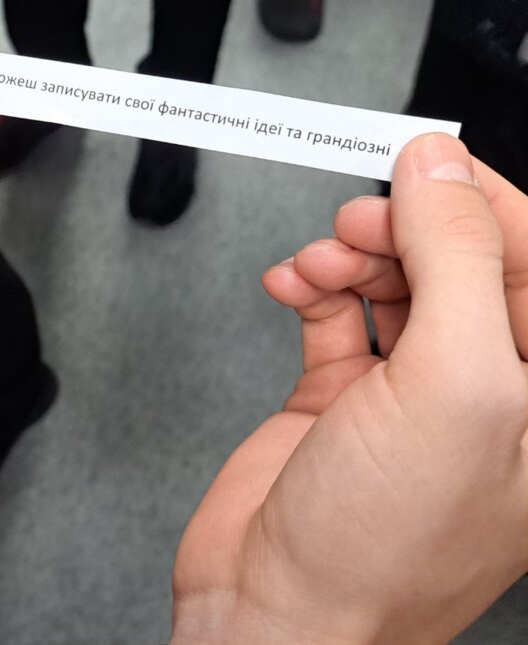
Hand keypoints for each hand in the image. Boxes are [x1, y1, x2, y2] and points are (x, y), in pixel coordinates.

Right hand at [172, 134, 527, 643]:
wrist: (274, 609)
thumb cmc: (381, 547)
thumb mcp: (454, 386)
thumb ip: (456, 261)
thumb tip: (439, 168)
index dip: (483, 200)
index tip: (424, 162)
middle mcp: (489, 388)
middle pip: (460, 258)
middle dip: (405, 226)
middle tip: (359, 222)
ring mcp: (413, 390)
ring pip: (395, 275)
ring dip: (350, 253)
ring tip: (316, 263)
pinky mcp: (343, 394)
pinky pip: (337, 308)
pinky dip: (311, 285)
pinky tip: (293, 288)